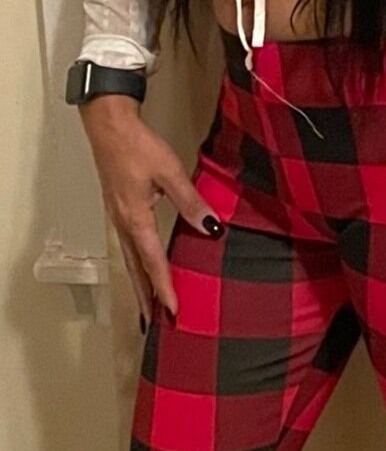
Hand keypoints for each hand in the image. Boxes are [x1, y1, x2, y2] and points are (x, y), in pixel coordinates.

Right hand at [81, 102, 225, 319]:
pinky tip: (142, 263)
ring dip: (139, 284)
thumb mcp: (169, 172)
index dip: (165, 289)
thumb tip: (212, 227)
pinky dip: (135, 263)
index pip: (153, 263)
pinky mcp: (117, 208)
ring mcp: (117, 217)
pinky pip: (127, 245)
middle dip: (146, 298)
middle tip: (153, 324)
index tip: (174, 312)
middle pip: (135, 270)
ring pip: (129, 260)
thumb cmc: (136, 146)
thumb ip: (191, 202)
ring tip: (148, 304)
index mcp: (136, 219)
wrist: (108, 126)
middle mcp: (123, 224)